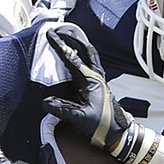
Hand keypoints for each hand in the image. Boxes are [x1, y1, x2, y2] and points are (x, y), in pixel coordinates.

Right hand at [43, 27, 132, 151]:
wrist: (118, 134)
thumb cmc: (103, 126)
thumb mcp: (79, 119)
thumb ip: (62, 110)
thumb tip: (45, 102)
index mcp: (91, 80)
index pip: (73, 58)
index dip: (60, 45)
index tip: (51, 34)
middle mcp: (96, 76)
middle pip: (86, 49)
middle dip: (74, 37)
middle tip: (61, 29)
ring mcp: (99, 80)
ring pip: (90, 55)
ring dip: (80, 45)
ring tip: (69, 37)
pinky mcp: (98, 85)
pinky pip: (90, 64)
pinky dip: (82, 56)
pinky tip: (76, 57)